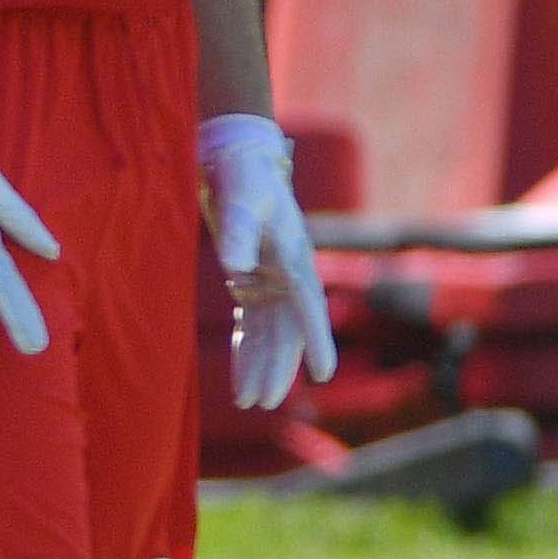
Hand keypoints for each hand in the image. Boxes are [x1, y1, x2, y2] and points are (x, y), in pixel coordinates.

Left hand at [200, 112, 335, 413]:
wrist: (236, 157)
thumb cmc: (243, 176)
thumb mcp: (239, 199)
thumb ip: (237, 231)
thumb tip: (234, 267)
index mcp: (295, 258)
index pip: (307, 308)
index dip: (316, 341)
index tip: (324, 374)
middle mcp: (289, 274)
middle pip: (287, 330)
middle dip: (276, 367)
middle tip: (260, 401)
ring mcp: (272, 279)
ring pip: (271, 332)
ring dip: (261, 364)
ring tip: (248, 400)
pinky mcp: (253, 279)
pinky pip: (254, 322)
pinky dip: (247, 347)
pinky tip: (240, 374)